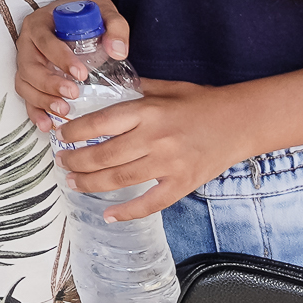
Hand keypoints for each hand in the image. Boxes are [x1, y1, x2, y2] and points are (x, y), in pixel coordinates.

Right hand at [15, 0, 123, 131]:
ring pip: (25, 83)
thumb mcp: (105, 12)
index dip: (60, 58)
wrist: (76, 14)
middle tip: (73, 94)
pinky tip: (47, 123)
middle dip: (50, 83)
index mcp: (40, 23)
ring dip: (41, 99)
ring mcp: (26, 60)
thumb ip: (115, 27)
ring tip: (63, 111)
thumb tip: (118, 51)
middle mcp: (27, 42)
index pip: (45, 41)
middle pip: (30, 66)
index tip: (81, 74)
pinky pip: (26, 94)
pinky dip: (34, 110)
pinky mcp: (30, 76)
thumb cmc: (87, 13)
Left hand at [50, 78, 245, 220]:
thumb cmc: (201, 102)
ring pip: (120, 179)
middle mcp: (154, 139)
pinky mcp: (183, 183)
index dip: (74, 132)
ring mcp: (169, 164)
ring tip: (73, 182)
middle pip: (104, 155)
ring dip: (91, 183)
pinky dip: (128, 212)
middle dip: (76, 161)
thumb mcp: (164, 88)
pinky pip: (151, 203)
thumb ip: (134, 90)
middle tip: (61, 162)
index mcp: (147, 111)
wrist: (242, 121)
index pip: (99, 123)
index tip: (60, 135)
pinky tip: (108, 214)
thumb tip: (103, 88)